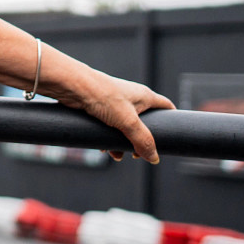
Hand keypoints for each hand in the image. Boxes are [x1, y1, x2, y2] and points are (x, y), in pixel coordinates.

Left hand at [57, 70, 174, 163]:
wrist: (71, 86)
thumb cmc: (102, 96)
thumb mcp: (128, 122)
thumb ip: (142, 140)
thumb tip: (154, 158)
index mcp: (144, 96)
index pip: (166, 107)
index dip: (171, 120)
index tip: (172, 137)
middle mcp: (131, 99)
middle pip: (144, 122)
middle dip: (141, 140)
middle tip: (137, 154)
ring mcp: (114, 103)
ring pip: (124, 127)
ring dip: (122, 142)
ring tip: (117, 155)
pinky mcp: (98, 108)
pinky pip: (108, 127)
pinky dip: (108, 138)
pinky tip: (103, 149)